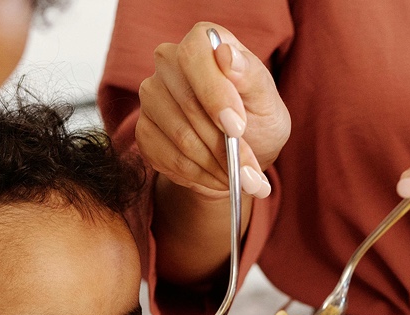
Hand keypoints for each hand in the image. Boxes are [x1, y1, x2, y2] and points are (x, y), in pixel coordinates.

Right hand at [137, 22, 289, 198]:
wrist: (238, 155)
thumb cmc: (256, 119)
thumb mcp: (266, 100)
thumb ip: (251, 76)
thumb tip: (226, 55)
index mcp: (202, 43)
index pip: (193, 55)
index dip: (214, 93)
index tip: (237, 127)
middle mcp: (169, 63)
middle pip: (187, 102)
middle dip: (222, 144)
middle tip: (248, 170)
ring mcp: (151, 97)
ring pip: (179, 135)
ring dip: (213, 164)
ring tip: (236, 176)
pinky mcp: (143, 131)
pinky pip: (167, 159)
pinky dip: (198, 176)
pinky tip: (214, 176)